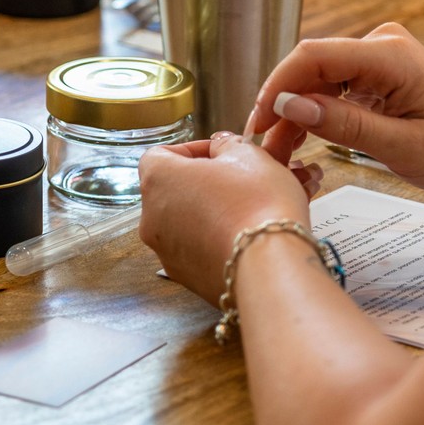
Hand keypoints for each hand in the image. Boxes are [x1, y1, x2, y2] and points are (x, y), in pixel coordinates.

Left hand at [138, 133, 318, 304]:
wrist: (271, 265)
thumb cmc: (258, 203)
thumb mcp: (249, 155)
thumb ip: (227, 146)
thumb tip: (221, 149)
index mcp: (159, 180)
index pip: (160, 154)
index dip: (192, 150)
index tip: (219, 153)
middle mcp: (152, 217)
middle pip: (173, 191)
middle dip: (204, 183)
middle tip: (238, 181)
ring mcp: (166, 252)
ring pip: (186, 223)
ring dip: (211, 212)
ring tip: (248, 209)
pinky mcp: (186, 278)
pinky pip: (198, 250)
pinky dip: (216, 240)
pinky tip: (245, 236)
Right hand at [245, 22, 423, 194]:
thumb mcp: (402, 147)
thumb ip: (344, 125)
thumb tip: (288, 106)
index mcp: (390, 55)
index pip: (313, 56)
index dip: (276, 87)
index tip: (256, 124)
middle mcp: (381, 44)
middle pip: (310, 68)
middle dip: (280, 107)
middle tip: (263, 151)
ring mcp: (379, 55)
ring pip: (317, 81)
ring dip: (295, 115)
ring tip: (278, 154)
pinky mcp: (377, 71)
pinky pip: (333, 88)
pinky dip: (315, 114)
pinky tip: (299, 142)